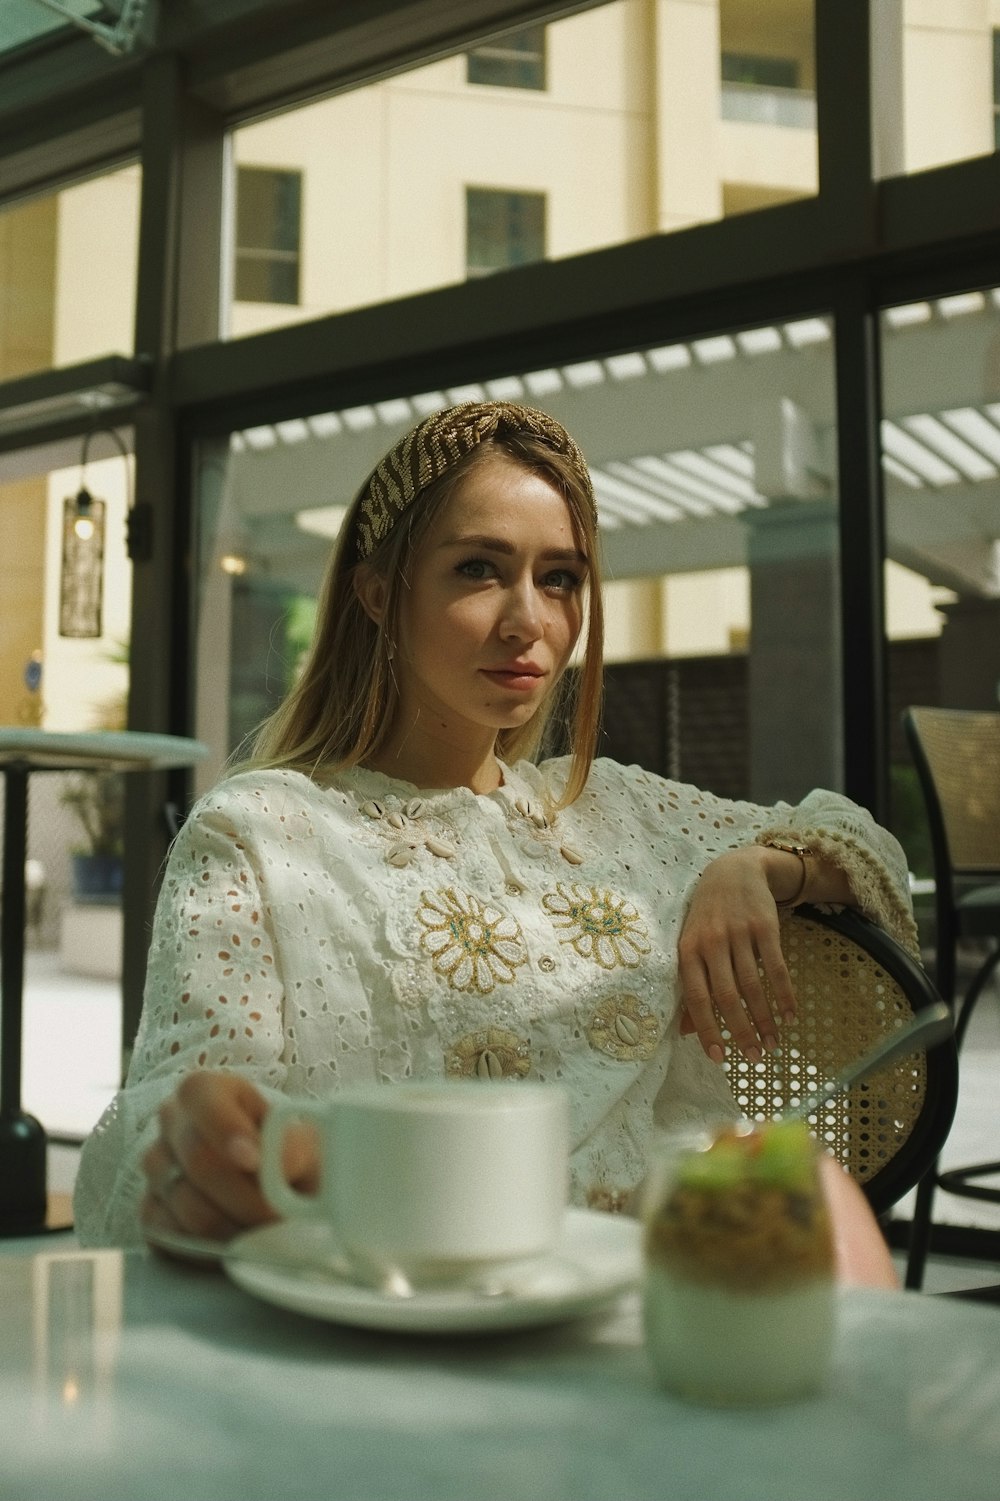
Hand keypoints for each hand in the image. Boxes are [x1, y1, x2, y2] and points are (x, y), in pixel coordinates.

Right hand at [140, 1071, 318, 1247]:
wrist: (279, 1188)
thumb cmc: (288, 1155)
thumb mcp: (301, 1140)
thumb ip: (292, 1147)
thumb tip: (279, 1164)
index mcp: (204, 1091)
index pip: (203, 1101)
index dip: (228, 1131)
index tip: (255, 1160)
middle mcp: (171, 1123)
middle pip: (198, 1160)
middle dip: (246, 1195)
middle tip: (279, 1214)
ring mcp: (156, 1169)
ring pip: (188, 1206)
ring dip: (235, 1229)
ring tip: (269, 1234)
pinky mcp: (150, 1213)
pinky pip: (173, 1238)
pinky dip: (211, 1250)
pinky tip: (240, 1247)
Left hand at [677, 846, 797, 1063]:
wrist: (733, 870)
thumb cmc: (707, 917)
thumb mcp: (691, 945)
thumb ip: (691, 985)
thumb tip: (687, 1031)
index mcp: (688, 950)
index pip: (696, 996)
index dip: (706, 1028)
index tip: (718, 1057)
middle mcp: (712, 942)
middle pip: (727, 995)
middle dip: (741, 1031)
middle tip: (754, 1058)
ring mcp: (739, 933)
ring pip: (753, 985)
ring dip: (765, 1020)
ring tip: (772, 1044)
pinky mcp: (765, 927)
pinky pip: (777, 968)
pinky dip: (785, 995)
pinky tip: (790, 1016)